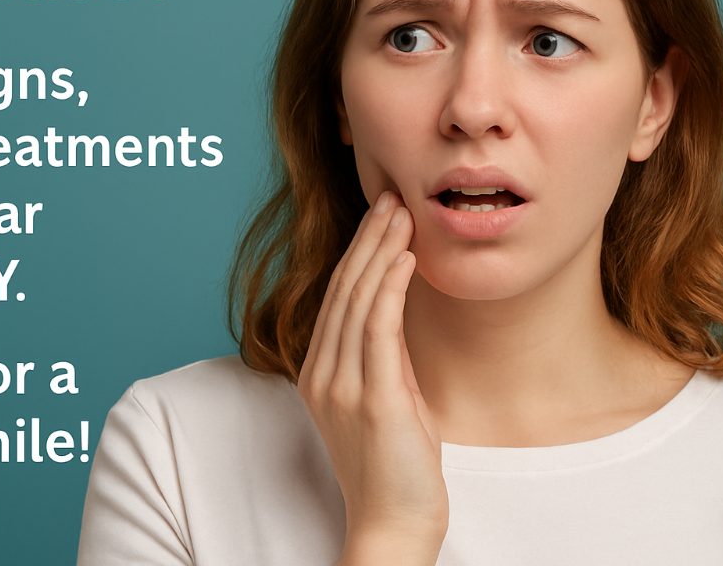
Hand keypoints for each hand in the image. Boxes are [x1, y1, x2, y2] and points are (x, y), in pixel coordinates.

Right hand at [297, 190, 448, 561]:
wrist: (392, 524)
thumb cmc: (395, 468)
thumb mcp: (387, 400)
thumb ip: (384, 358)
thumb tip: (397, 312)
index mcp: (319, 374)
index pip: (337, 299)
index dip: (357, 254)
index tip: (379, 217)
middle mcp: (322, 374)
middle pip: (343, 291)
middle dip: (367, 240)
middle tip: (389, 197)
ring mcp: (342, 386)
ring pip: (357, 301)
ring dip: (379, 251)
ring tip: (399, 213)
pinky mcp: (371, 398)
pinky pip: (377, 329)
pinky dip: (388, 286)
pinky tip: (402, 257)